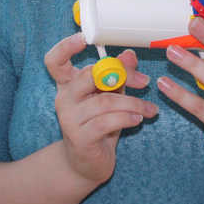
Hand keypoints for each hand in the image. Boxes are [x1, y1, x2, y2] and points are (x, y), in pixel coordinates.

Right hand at [44, 34, 156, 185]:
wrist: (87, 164)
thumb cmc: (99, 125)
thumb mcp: (110, 96)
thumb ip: (118, 75)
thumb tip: (130, 54)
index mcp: (68, 84)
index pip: (55, 60)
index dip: (65, 47)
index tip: (84, 38)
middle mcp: (64, 99)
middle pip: (88, 75)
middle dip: (122, 75)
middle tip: (144, 82)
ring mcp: (69, 119)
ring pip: (104, 101)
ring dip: (133, 103)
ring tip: (149, 109)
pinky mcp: (80, 138)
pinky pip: (107, 121)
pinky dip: (127, 118)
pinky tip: (139, 119)